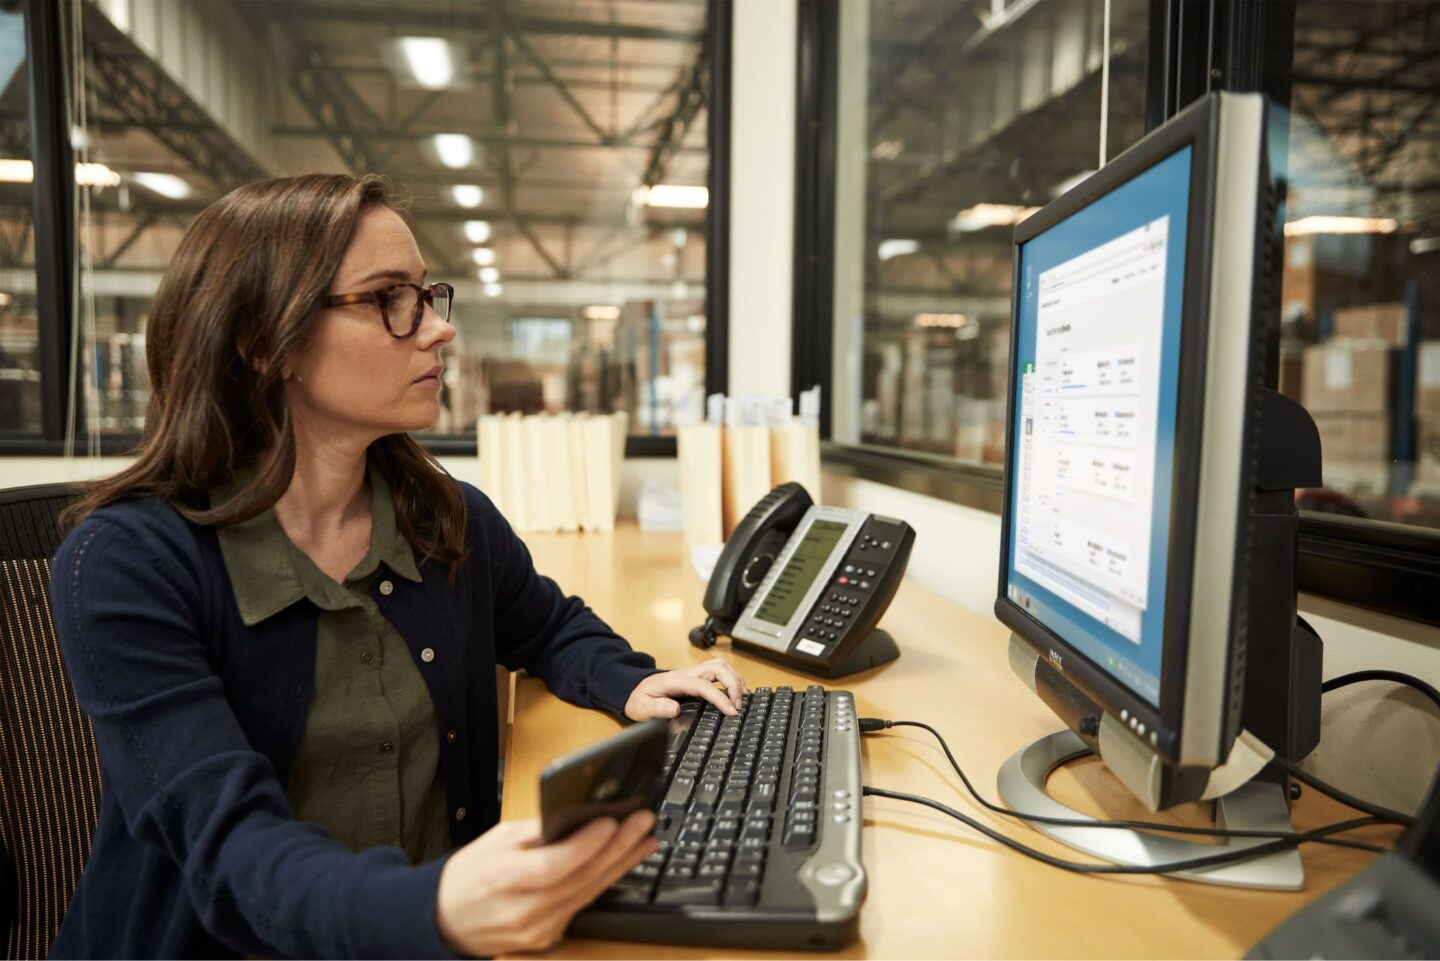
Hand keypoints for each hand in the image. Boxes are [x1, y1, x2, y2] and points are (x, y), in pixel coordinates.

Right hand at [435, 810, 656, 955]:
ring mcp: (537, 929)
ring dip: (620, 864)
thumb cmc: (468, 876)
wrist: (446, 921)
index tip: (610, 821)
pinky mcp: (547, 937)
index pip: (553, 865)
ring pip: (588, 893)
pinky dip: (604, 882)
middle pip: (579, 879)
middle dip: (617, 848)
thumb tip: (574, 815)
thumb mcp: (494, 840)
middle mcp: (522, 910)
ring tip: (643, 839)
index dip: (586, 845)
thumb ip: (535, 831)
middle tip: (642, 822)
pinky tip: (622, 863)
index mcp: (502, 878)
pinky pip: (581, 906)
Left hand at [624, 658, 746, 719]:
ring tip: (741, 700)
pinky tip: (735, 693)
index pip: (704, 685)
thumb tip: (674, 709)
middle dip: (734, 684)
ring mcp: (693, 673)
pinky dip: (731, 680)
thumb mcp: (642, 708)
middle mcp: (688, 673)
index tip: (731, 711)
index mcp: (676, 680)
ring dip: (735, 680)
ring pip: (721, 666)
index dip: (720, 697)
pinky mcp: (697, 677)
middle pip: (718, 667)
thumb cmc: (639, 699)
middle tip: (739, 706)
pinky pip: (719, 672)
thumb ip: (657, 708)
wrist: (634, 689)